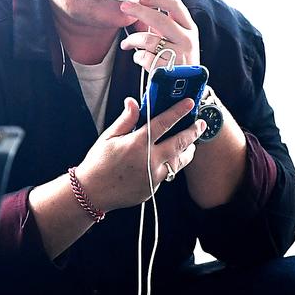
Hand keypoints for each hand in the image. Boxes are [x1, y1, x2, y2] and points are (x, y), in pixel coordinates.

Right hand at [75, 97, 205, 212]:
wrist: (93, 193)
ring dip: (188, 150)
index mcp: (137, 143)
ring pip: (180, 161)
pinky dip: (171, 164)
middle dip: (193, 132)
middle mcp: (149, 160)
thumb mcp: (109, 137)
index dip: (178, 111)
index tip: (189, 103)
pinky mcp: (154, 188)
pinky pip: (168, 173)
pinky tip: (170, 158)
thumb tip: (133, 102)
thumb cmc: (98, 163)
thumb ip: (126, 119)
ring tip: (192, 143)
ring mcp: (154, 176)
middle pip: (180, 143)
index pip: (164, 122)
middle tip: (201, 124)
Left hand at [119, 0, 199, 68]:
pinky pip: (145, 57)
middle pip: (160, 19)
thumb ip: (165, 26)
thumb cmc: (178, 61)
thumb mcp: (179, 40)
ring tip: (126, 43)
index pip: (175, 6)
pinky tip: (139, 59)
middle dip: (139, 10)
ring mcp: (179, 55)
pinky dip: (137, 57)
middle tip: (124, 6)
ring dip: (132, 40)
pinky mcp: (168, 69)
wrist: (186, 89)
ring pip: (148, 39)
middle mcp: (187, 40)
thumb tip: (141, 8)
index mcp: (190, 29)